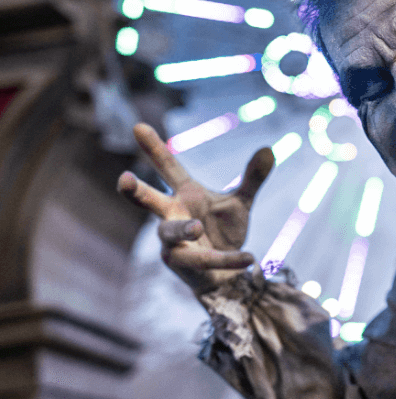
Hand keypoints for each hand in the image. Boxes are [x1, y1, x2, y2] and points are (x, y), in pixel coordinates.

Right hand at [117, 123, 273, 293]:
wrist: (228, 272)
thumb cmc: (225, 232)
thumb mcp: (241, 202)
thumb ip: (252, 178)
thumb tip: (268, 148)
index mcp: (185, 194)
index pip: (168, 168)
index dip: (154, 149)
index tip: (139, 126)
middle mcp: (172, 214)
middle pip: (149, 200)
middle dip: (135, 191)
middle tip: (124, 179)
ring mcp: (172, 242)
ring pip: (170, 233)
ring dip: (181, 229)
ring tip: (196, 227)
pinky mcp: (182, 264)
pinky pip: (203, 260)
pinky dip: (227, 258)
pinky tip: (250, 258)